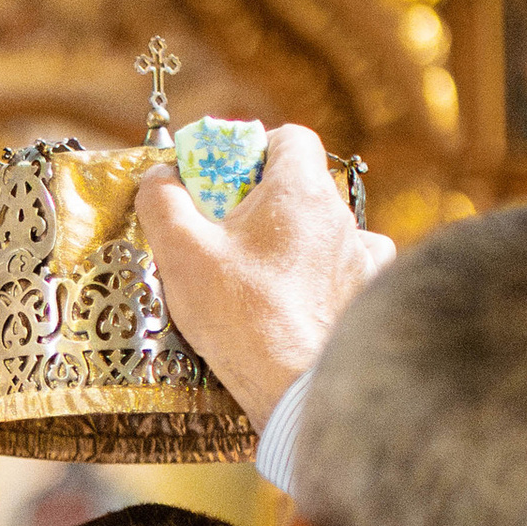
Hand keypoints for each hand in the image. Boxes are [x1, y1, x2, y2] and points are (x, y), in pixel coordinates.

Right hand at [135, 125, 396, 427]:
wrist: (295, 388)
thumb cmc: (240, 317)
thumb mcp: (180, 252)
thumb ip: (162, 201)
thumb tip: (159, 176)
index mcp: (300, 190)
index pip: (289, 138)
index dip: (252, 149)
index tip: (221, 178)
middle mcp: (341, 216)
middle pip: (301, 185)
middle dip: (262, 201)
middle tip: (224, 233)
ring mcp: (361, 257)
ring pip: (324, 228)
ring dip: (294, 238)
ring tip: (261, 273)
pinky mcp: (367, 294)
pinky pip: (348, 266)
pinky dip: (325, 272)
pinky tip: (302, 294)